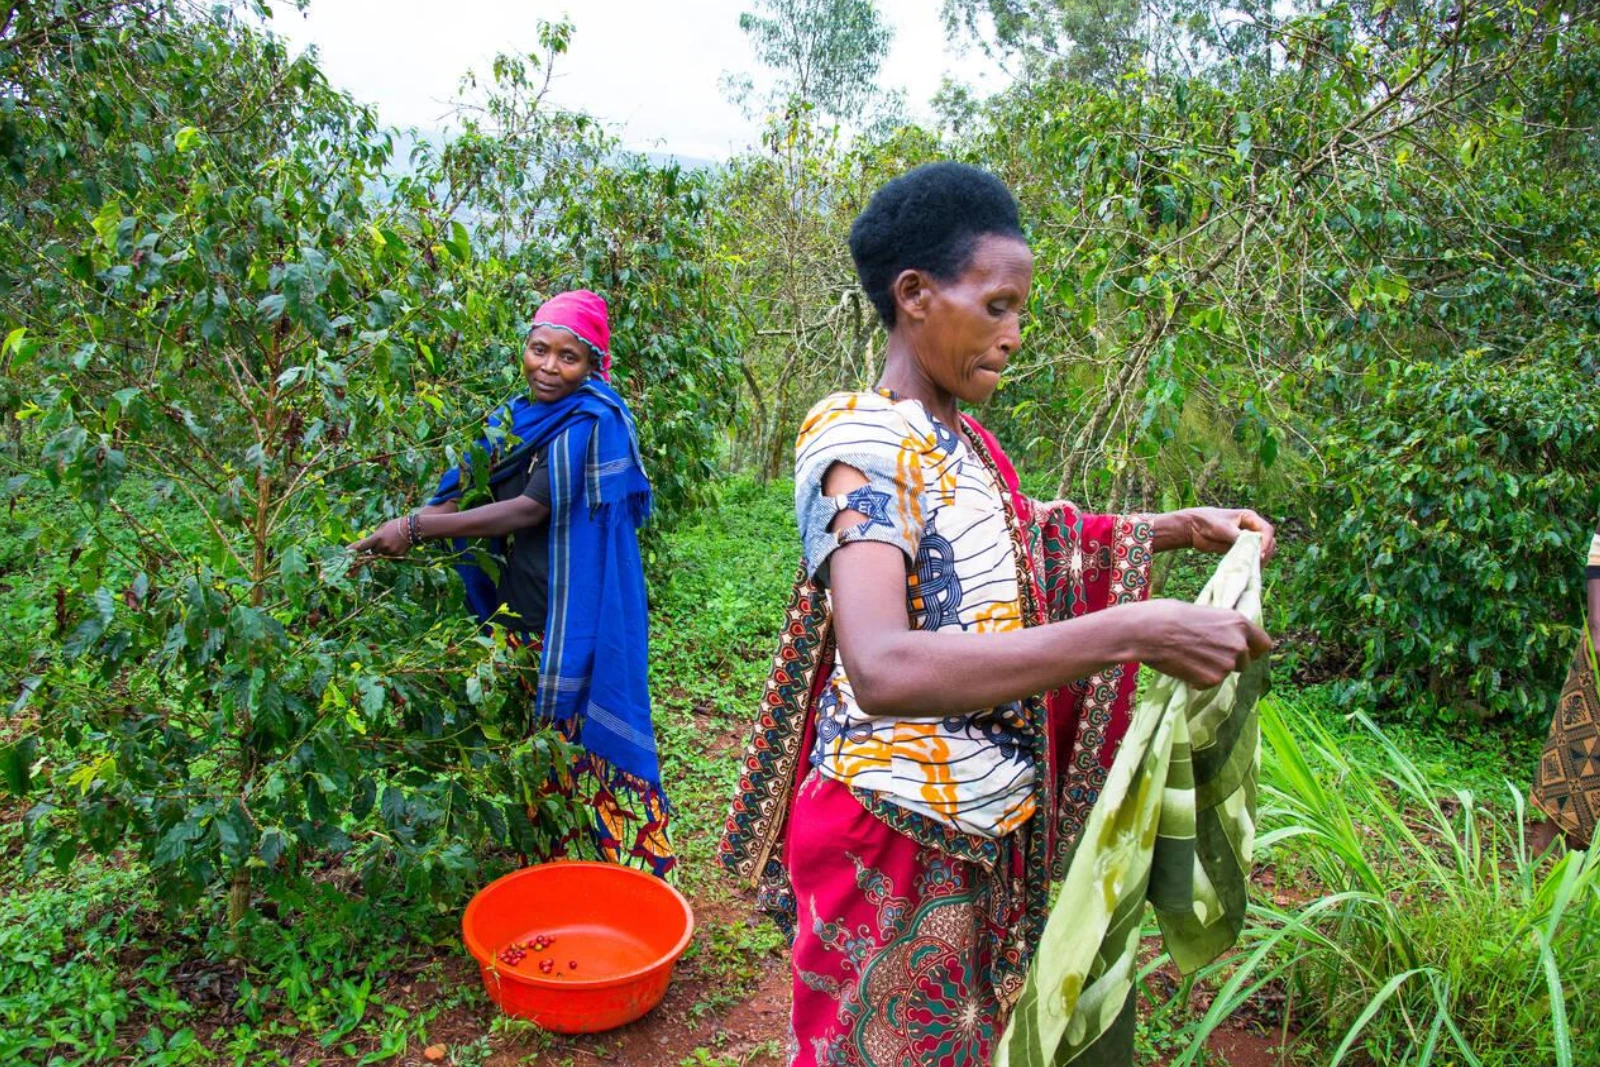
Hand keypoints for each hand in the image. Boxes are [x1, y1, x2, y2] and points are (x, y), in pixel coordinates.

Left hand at [350, 518, 410, 557]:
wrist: (414, 528)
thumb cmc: (396, 525)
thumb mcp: (383, 527)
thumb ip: (374, 536)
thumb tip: (366, 544)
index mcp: (378, 537)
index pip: (363, 545)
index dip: (354, 549)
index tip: (347, 552)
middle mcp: (383, 546)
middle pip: (373, 551)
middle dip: (375, 547)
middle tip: (383, 539)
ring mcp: (391, 552)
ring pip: (382, 554)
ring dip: (384, 549)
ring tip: (393, 540)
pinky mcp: (398, 556)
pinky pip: (390, 556)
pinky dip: (392, 552)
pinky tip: (399, 544)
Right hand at [1135, 599, 1272, 688]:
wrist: (1150, 631)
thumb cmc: (1170, 615)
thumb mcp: (1206, 614)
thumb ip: (1223, 628)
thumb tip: (1226, 639)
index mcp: (1239, 623)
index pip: (1264, 644)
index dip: (1253, 650)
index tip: (1244, 652)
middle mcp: (1239, 644)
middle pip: (1245, 662)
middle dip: (1229, 661)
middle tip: (1205, 654)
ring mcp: (1227, 664)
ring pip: (1226, 673)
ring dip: (1212, 670)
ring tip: (1189, 657)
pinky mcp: (1212, 680)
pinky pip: (1209, 683)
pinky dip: (1198, 679)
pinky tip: (1183, 666)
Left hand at [1186, 507, 1275, 561]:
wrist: (1192, 528)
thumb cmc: (1208, 522)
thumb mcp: (1224, 529)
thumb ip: (1239, 536)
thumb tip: (1252, 546)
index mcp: (1250, 518)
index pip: (1267, 530)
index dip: (1266, 542)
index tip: (1260, 554)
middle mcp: (1251, 528)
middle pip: (1268, 541)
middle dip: (1265, 552)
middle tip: (1257, 563)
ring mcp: (1246, 539)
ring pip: (1261, 550)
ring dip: (1260, 559)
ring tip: (1253, 568)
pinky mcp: (1239, 549)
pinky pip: (1250, 557)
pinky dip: (1251, 563)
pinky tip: (1248, 570)